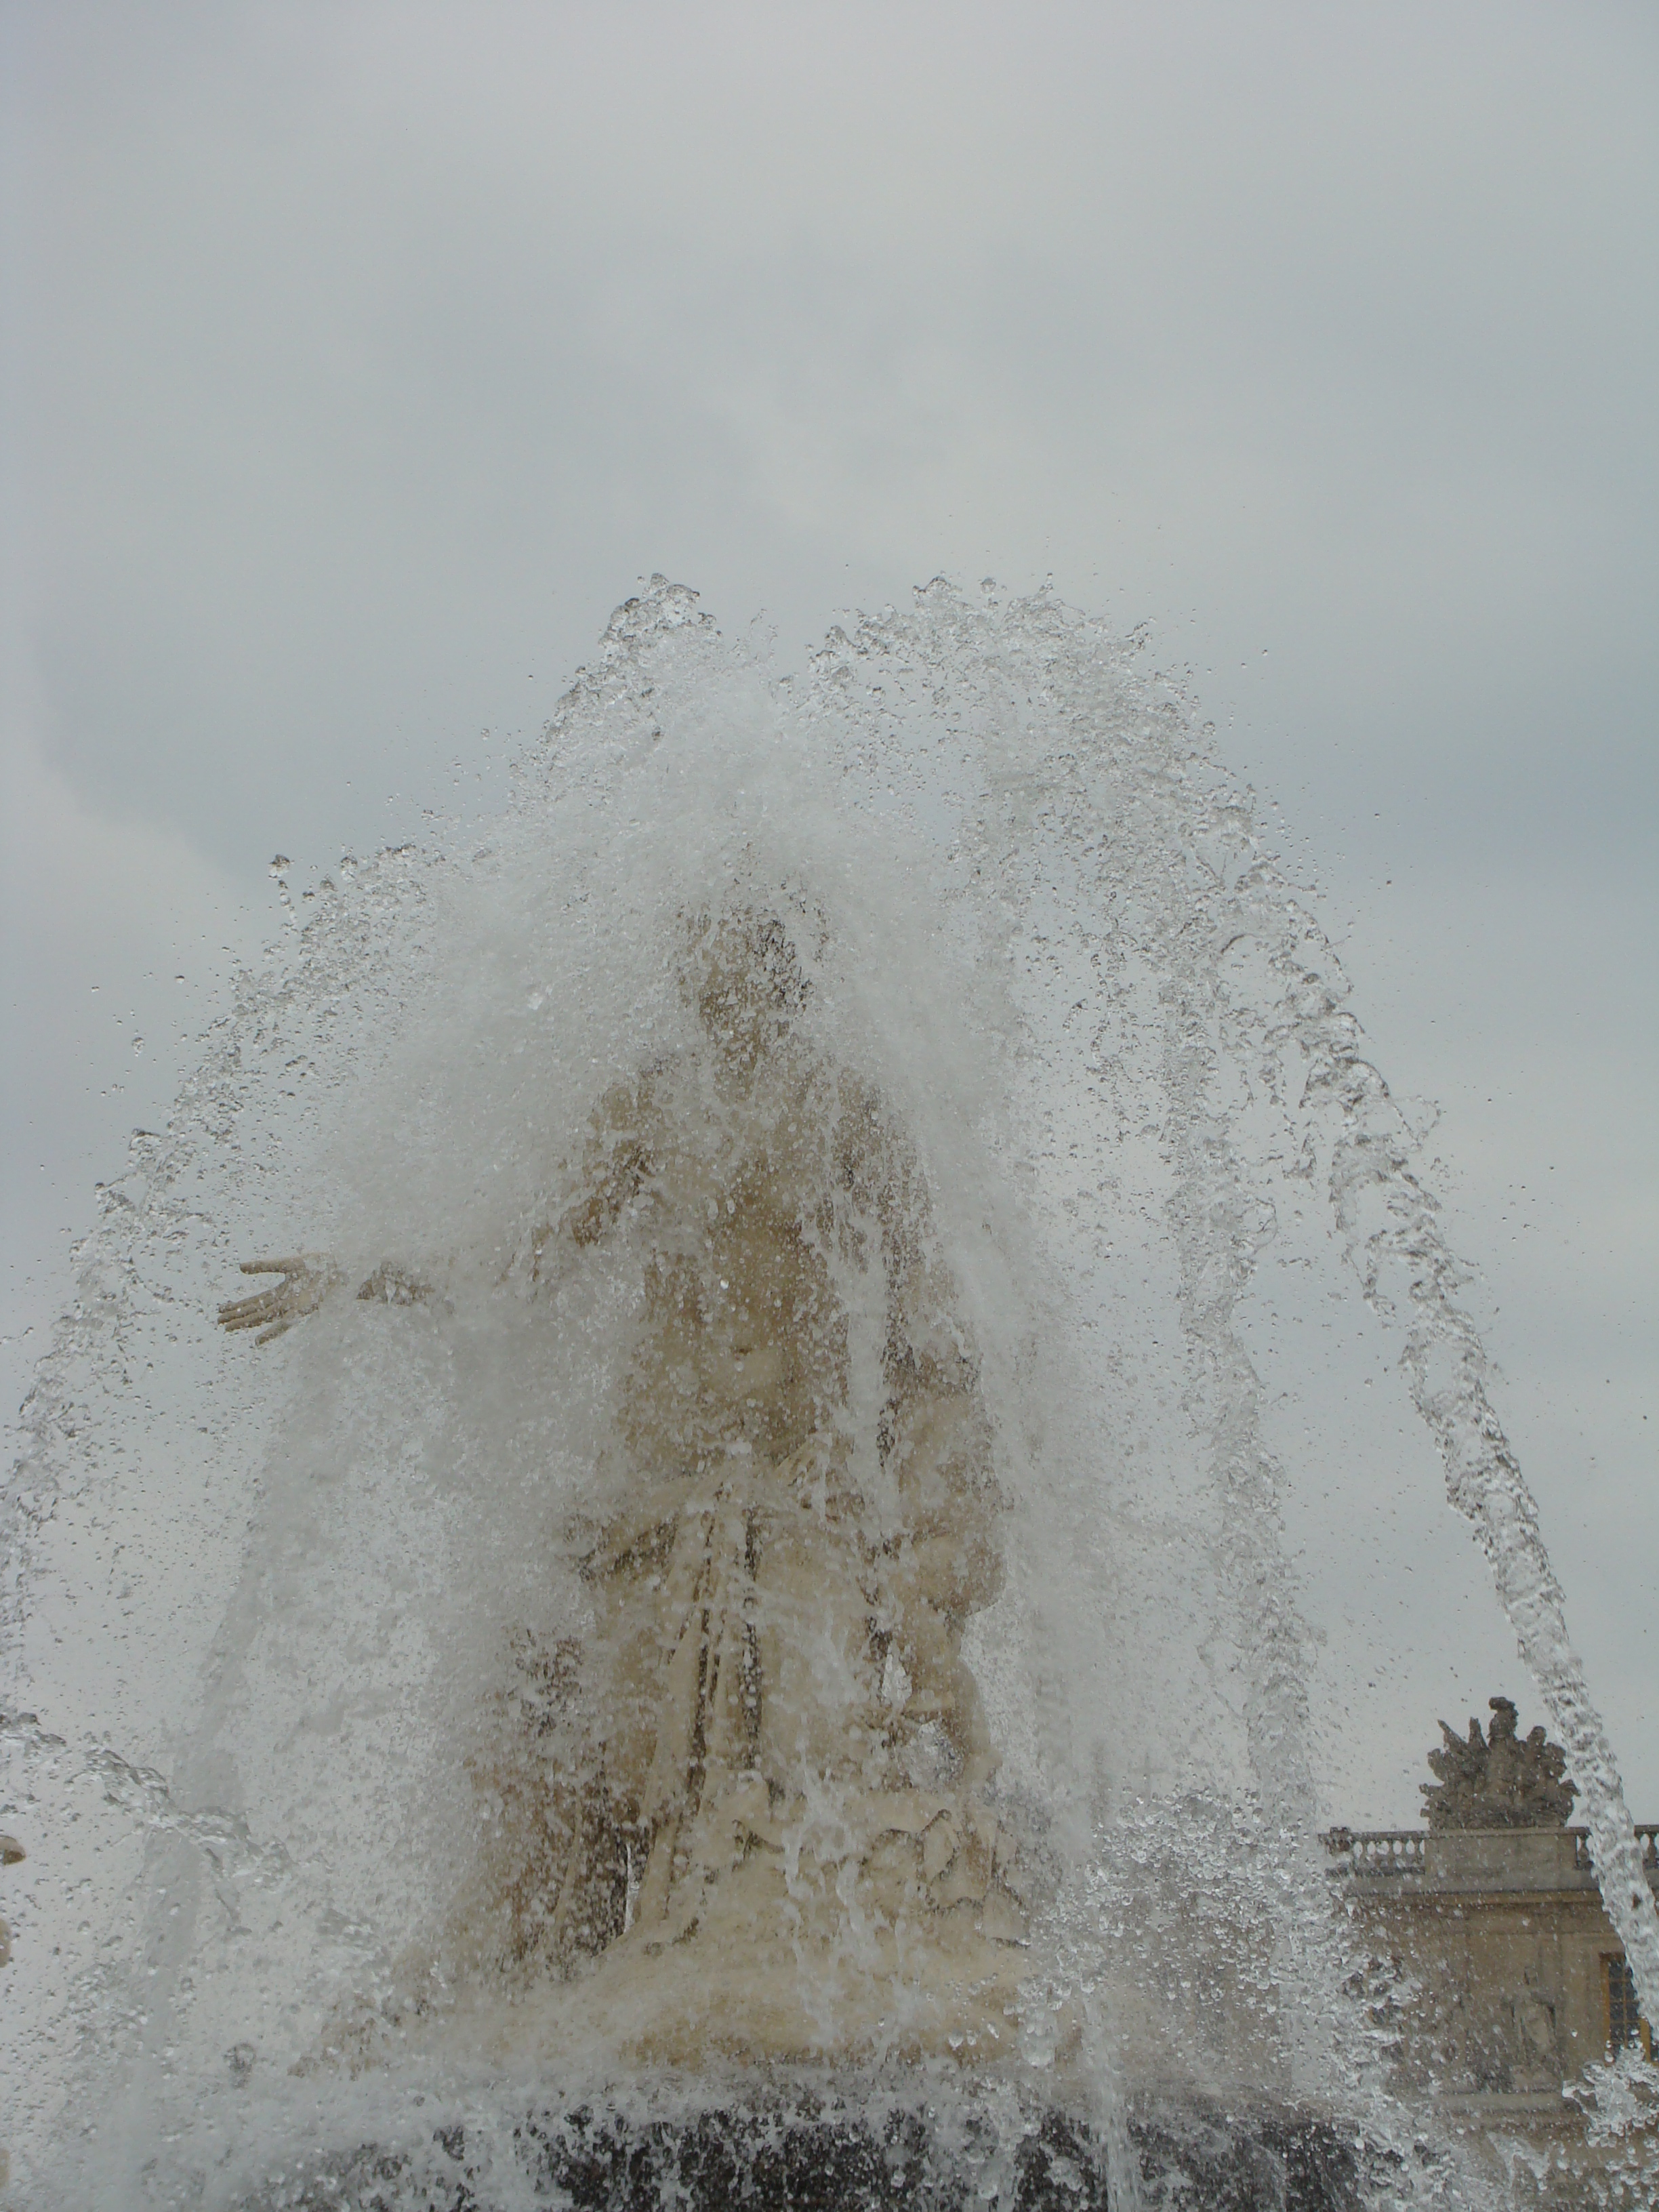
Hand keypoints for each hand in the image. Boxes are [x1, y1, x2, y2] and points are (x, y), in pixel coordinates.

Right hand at [217, 1256, 344, 1344]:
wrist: (341, 1269)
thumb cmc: (319, 1266)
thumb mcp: (287, 1264)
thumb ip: (264, 1266)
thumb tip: (239, 1267)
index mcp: (281, 1292)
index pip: (254, 1301)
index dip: (237, 1306)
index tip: (220, 1310)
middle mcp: (284, 1303)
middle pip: (255, 1312)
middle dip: (237, 1317)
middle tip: (218, 1323)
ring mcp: (292, 1307)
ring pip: (263, 1318)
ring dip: (245, 1323)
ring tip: (228, 1328)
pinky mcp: (302, 1310)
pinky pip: (283, 1324)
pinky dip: (270, 1333)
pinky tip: (257, 1341)